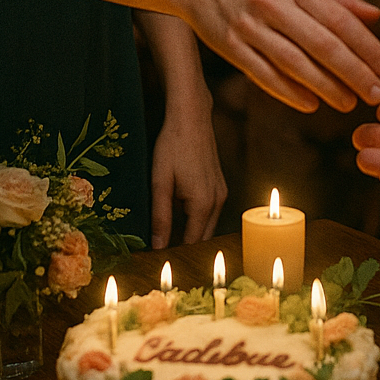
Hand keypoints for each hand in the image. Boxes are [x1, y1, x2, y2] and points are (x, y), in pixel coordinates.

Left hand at [149, 93, 227, 248]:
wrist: (191, 117)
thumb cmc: (173, 146)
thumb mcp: (160, 182)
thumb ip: (161, 217)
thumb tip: (159, 246)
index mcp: (203, 204)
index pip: (192, 243)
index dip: (176, 254)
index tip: (159, 263)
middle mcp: (217, 201)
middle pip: (203, 237)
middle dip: (185, 247)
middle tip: (162, 253)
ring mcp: (221, 192)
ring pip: (207, 224)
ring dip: (191, 232)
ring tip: (168, 236)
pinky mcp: (220, 184)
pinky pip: (209, 211)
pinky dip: (196, 218)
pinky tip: (179, 213)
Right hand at [182, 0, 379, 115]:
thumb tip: (375, 16)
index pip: (340, 18)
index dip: (367, 46)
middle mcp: (273, 1)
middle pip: (322, 44)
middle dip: (354, 72)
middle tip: (376, 94)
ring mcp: (249, 25)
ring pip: (296, 63)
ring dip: (327, 88)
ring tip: (349, 103)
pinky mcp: (229, 46)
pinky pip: (265, 75)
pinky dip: (289, 92)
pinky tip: (311, 104)